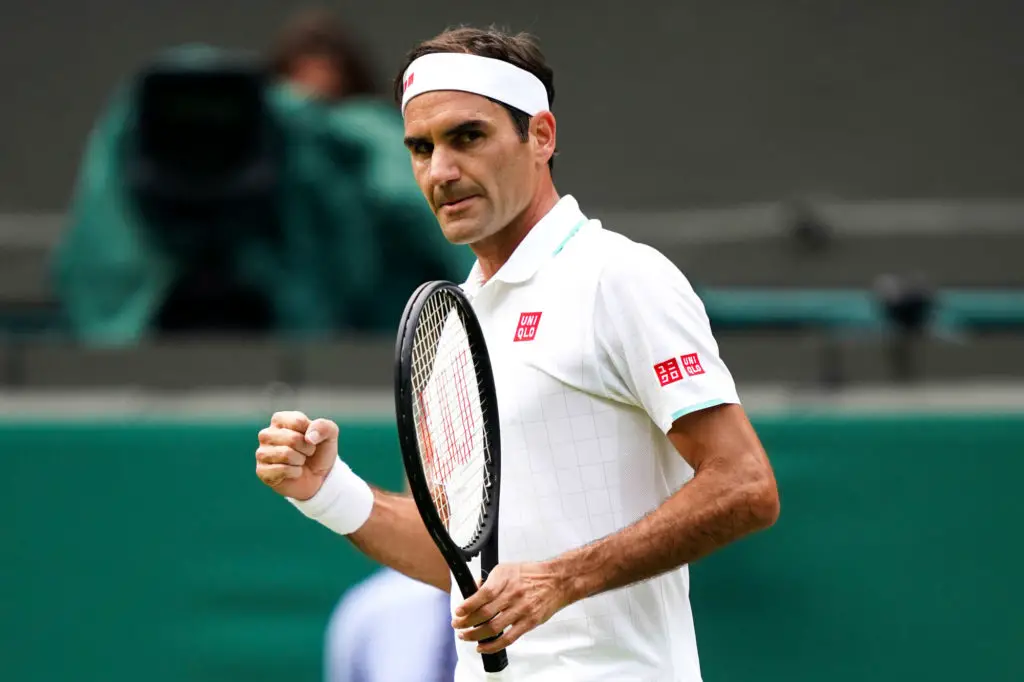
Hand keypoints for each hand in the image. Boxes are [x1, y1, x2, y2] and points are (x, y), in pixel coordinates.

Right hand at [255, 411, 338, 500]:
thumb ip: (324, 427)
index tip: (311, 439)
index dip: (311, 433)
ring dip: (300, 461)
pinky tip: (294, 472)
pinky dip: (295, 472)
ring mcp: (261, 453)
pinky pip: (282, 470)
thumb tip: (309, 437)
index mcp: (280, 420)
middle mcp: (266, 434)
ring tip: (299, 462)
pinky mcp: (261, 471)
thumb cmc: (320, 451)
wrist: (318, 477)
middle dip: (307, 449)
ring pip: (286, 454)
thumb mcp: (330, 435)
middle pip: (292, 439)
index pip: (298, 422)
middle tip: (307, 453)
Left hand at [452, 562, 572, 653]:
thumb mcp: (507, 569)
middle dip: (466, 622)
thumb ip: (490, 581)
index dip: (466, 606)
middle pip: (484, 614)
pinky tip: (483, 647)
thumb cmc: (532, 574)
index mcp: (504, 579)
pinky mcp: (529, 623)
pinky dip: (493, 645)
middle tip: (457, 626)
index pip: (481, 595)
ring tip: (466, 636)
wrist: (557, 581)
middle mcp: (512, 595)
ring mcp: (521, 610)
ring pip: (493, 628)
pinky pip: (508, 638)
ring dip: (476, 635)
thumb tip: (474, 592)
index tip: (457, 613)